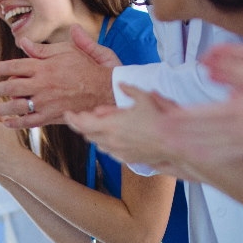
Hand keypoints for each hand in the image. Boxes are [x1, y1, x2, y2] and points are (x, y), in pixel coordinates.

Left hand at [0, 24, 120, 127]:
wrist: (107, 91)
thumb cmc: (89, 67)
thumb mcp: (69, 50)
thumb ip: (44, 49)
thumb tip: (24, 41)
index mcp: (45, 67)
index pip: (14, 65)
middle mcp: (42, 85)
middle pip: (10, 87)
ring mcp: (46, 103)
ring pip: (16, 107)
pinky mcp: (53, 116)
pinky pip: (31, 122)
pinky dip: (17, 123)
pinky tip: (5, 123)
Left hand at [66, 83, 189, 172]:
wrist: (174, 140)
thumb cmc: (159, 117)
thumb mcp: (144, 97)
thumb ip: (129, 89)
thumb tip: (120, 84)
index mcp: (110, 125)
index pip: (82, 123)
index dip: (72, 119)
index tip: (68, 113)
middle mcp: (111, 141)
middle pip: (88, 134)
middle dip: (84, 125)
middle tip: (86, 116)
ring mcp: (118, 152)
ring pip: (98, 143)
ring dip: (96, 134)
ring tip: (102, 124)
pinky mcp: (127, 159)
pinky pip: (111, 151)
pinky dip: (108, 143)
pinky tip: (115, 137)